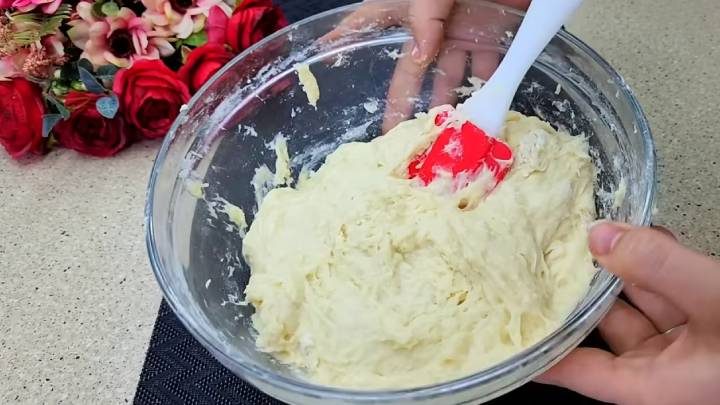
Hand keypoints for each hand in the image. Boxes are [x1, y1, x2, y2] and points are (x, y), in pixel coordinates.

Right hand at [323, 0, 530, 132]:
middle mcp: (428, 25)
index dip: (342, 44)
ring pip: (449, 77)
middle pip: (409, 71)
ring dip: (448, 108)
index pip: (365, 25)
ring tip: (440, 141)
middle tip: (392, 140)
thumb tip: (418, 55)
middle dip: (401, 105)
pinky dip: (490, 92)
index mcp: (405, 7)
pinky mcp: (492, 36)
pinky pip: (489, 70)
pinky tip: (484, 118)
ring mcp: (460, 31)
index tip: (324, 63)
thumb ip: (426, 16)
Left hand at [537, 222, 719, 404]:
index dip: (542, 350)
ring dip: (623, 271)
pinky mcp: (710, 331)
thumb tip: (599, 236)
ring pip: (640, 310)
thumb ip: (658, 267)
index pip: (580, 372)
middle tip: (554, 253)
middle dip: (583, 290)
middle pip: (607, 332)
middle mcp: (669, 374)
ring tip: (598, 234)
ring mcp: (692, 353)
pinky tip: (647, 238)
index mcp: (658, 387)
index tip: (509, 330)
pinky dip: (659, 271)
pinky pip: (672, 301)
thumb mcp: (714, 298)